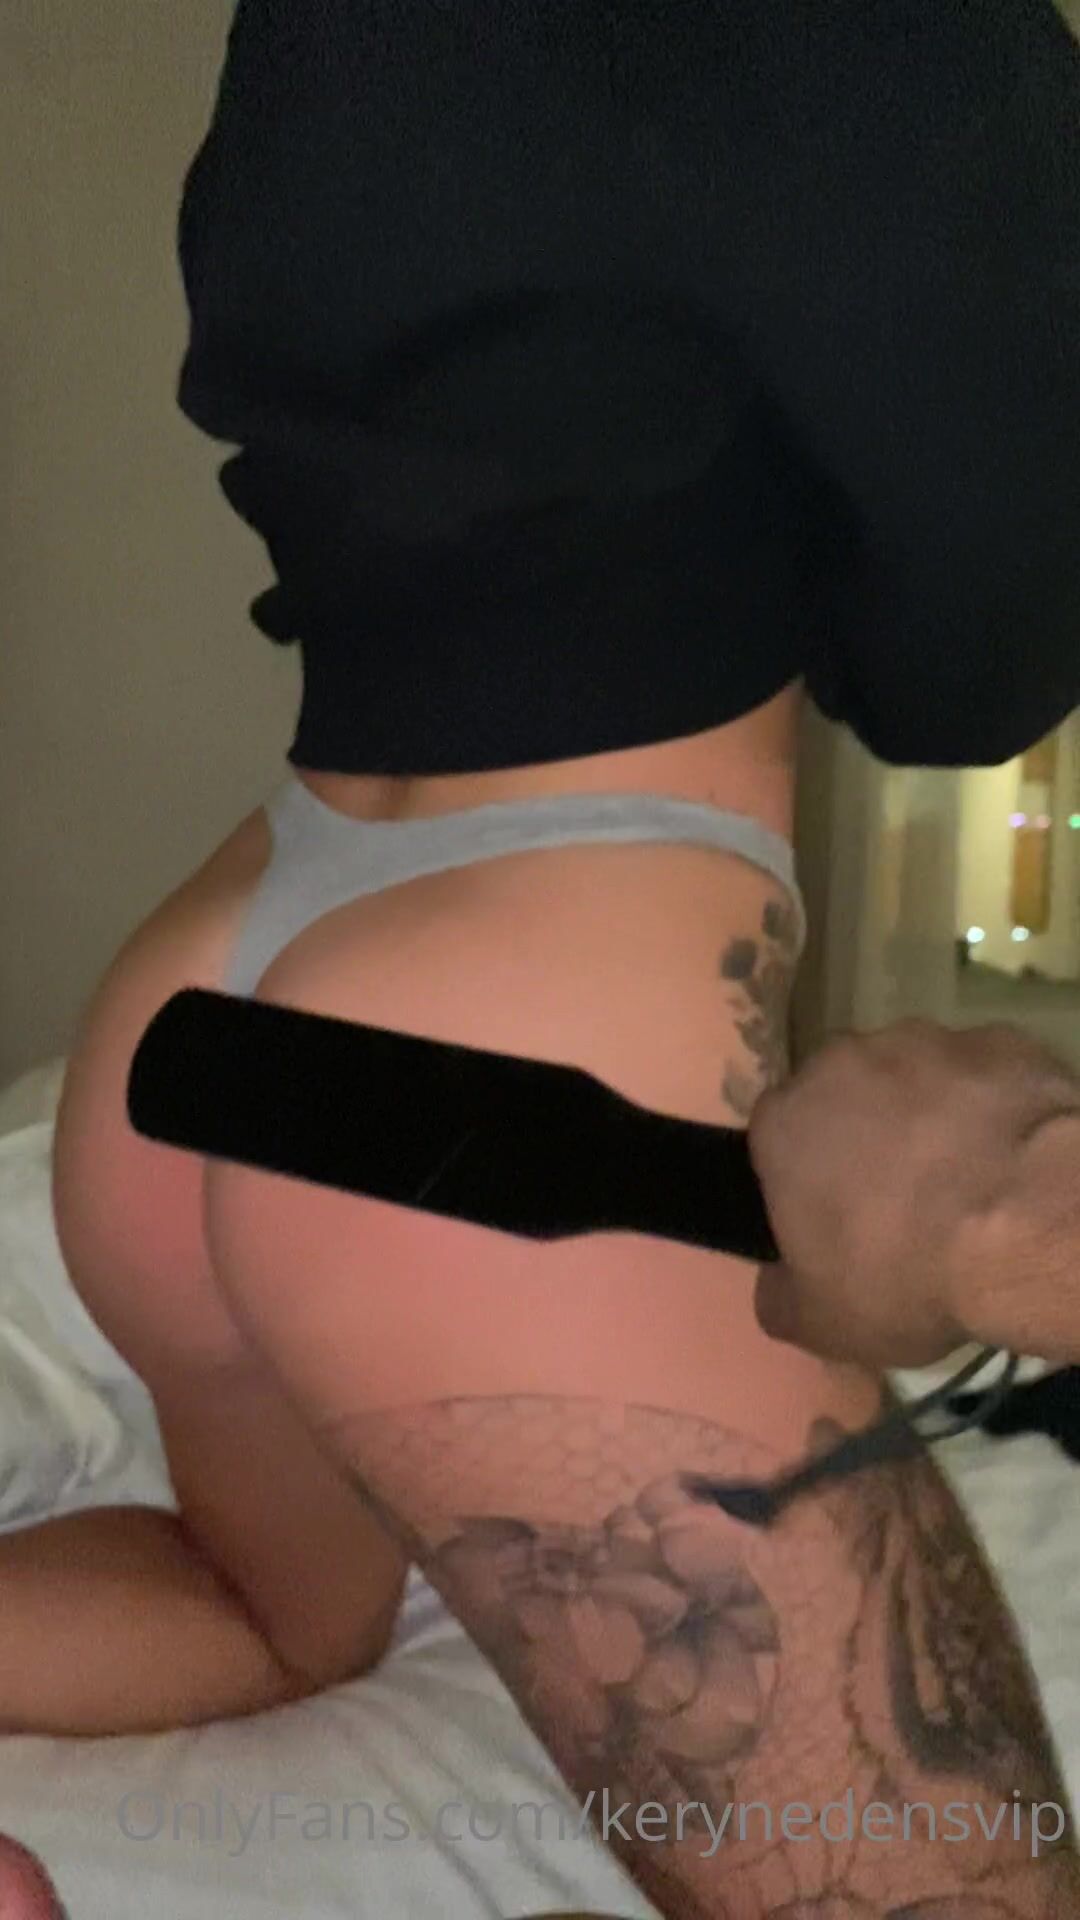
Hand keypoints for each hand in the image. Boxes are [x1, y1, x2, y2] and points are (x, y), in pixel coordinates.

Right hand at [748, 1019, 1079, 1367]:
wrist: (1026, 1220)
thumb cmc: (906, 1272)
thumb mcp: (821, 1322)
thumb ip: (779, 1296)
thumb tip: (775, 1282)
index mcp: (783, 1123)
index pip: (777, 1139)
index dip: (805, 1178)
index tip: (836, 1217)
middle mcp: (841, 1064)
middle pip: (844, 1095)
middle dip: (866, 1135)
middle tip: (903, 1197)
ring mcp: (924, 1042)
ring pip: (916, 1076)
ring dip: (931, 1115)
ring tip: (968, 1177)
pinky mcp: (997, 1041)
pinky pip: (985, 1074)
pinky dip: (993, 1105)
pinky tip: (1013, 1154)